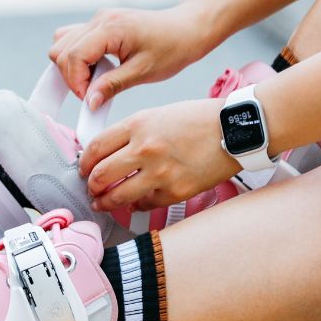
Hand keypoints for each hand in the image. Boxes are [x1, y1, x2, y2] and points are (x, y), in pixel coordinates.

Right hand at [49, 2, 211, 109]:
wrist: (187, 29)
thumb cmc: (172, 48)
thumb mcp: (143, 72)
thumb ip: (112, 86)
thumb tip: (88, 102)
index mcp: (110, 28)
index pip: (72, 56)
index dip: (76, 82)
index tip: (90, 99)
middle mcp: (99, 19)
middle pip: (61, 50)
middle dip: (71, 77)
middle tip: (93, 93)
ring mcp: (98, 19)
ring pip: (62, 43)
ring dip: (71, 67)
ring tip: (94, 81)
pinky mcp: (100, 24)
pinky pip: (73, 39)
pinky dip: (76, 57)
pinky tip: (95, 69)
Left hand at [79, 99, 239, 211]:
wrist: (235, 130)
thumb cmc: (200, 120)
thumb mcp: (158, 115)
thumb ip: (131, 133)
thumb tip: (108, 152)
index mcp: (138, 125)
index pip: (95, 148)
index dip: (84, 162)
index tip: (84, 168)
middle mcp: (145, 149)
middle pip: (99, 175)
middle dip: (90, 185)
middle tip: (91, 188)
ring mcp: (160, 173)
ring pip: (117, 196)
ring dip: (105, 202)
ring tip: (103, 203)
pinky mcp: (174, 191)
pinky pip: (144, 204)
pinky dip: (136, 205)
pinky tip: (135, 201)